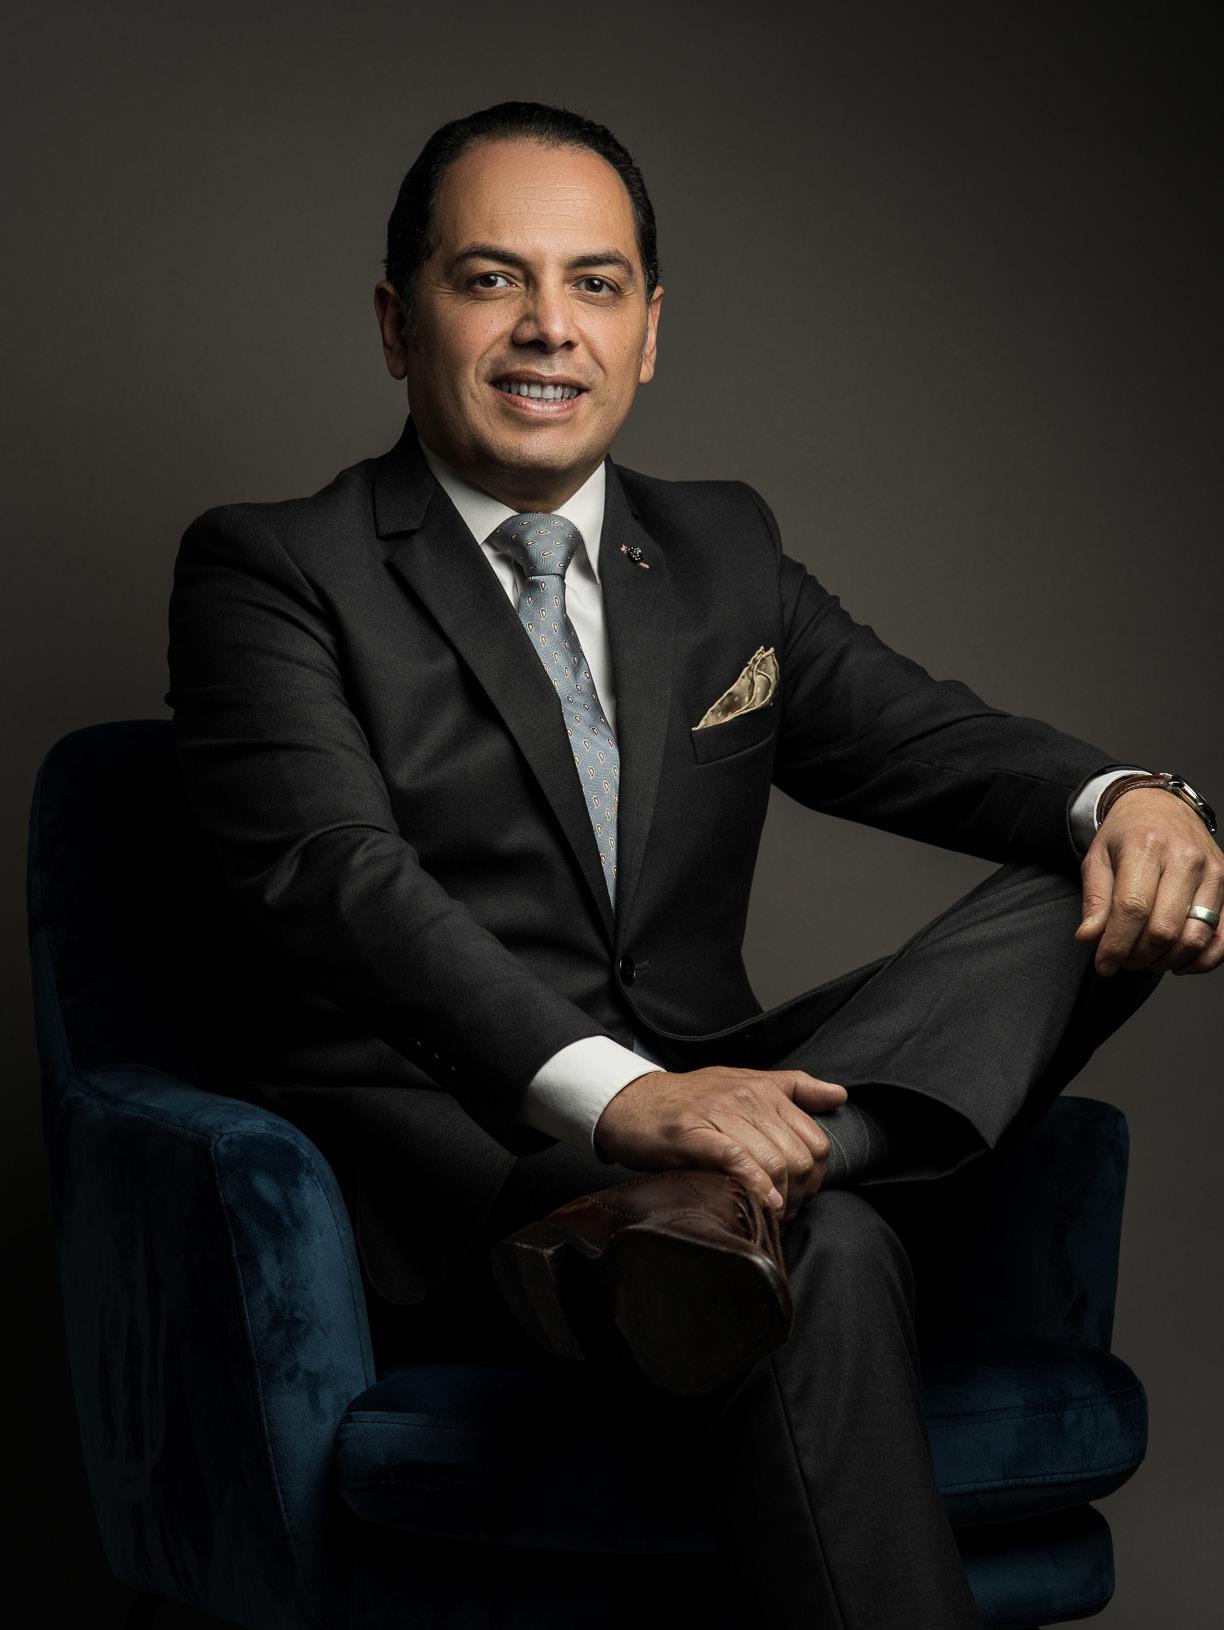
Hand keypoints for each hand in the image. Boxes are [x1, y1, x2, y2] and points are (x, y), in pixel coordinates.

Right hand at [592, 1065, 847, 1222]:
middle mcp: (747, 1098)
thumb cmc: (688, 1100)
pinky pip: (737, 1160)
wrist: (629, 1102)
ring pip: (773, 1161)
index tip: (799, 1196)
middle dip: (799, 1194)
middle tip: (783, 1212)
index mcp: (764, 1089)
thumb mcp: (743, 1083)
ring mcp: (719, 1114)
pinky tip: (759, 1204)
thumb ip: (794, 1088)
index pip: (816, 1140)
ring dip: (778, 1199)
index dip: (815, 1178)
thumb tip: (840, 1094)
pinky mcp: (692, 1132)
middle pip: (800, 1157)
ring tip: (768, 1215)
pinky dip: (755, 1186)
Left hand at [1075, 788, 1223, 975]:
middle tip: (1121, 961)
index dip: (1116, 944)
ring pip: (1195, 937)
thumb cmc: (1127, 834)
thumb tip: (1089, 938)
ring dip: (1166, 960)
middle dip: (1138, 956)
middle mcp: (1185, 859)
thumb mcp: (1097, 858)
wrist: (1161, 806)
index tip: (1103, 963)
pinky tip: (1177, 962)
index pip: (1133, 908)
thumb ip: (1095, 900)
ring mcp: (1212, 873)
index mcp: (1147, 847)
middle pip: (1164, 928)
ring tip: (1144, 959)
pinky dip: (1201, 960)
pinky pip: (1223, 937)